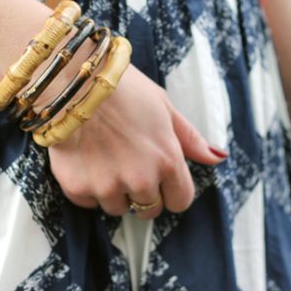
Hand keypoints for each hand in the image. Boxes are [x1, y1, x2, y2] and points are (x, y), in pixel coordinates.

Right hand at [46, 65, 226, 218]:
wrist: (72, 80)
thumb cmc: (122, 88)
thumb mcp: (163, 106)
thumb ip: (190, 138)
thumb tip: (218, 157)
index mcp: (168, 160)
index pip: (180, 201)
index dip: (170, 190)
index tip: (158, 177)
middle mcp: (141, 179)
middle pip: (149, 210)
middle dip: (141, 192)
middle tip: (125, 162)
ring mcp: (107, 186)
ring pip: (117, 208)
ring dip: (113, 191)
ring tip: (102, 157)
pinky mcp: (77, 188)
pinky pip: (88, 203)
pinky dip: (86, 187)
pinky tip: (83, 159)